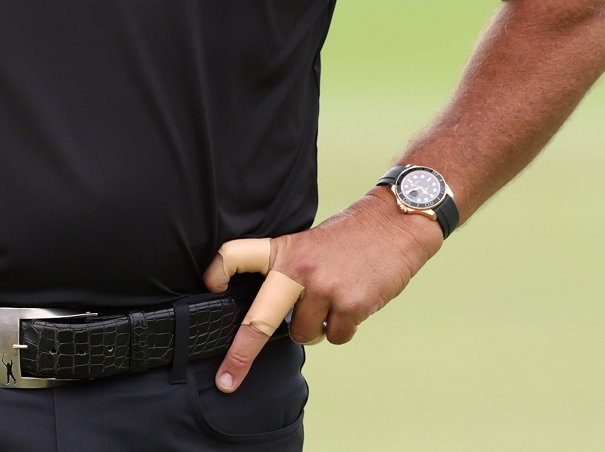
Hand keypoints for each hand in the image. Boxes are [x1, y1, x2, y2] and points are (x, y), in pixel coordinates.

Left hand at [204, 188, 441, 392]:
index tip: (210, 286)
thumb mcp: (308, 243)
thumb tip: (272, 312)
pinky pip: (336, 337)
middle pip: (258, 319)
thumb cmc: (350, 237)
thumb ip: (288, 271)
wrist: (394, 225)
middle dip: (241, 354)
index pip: (237, 254)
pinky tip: (353, 304)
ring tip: (332, 301)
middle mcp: (297, 270)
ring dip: (314, 329)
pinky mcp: (350, 305)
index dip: (219, 270)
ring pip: (302, 335)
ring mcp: (323, 289)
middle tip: (227, 378)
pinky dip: (343, 329)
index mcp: (282, 250)